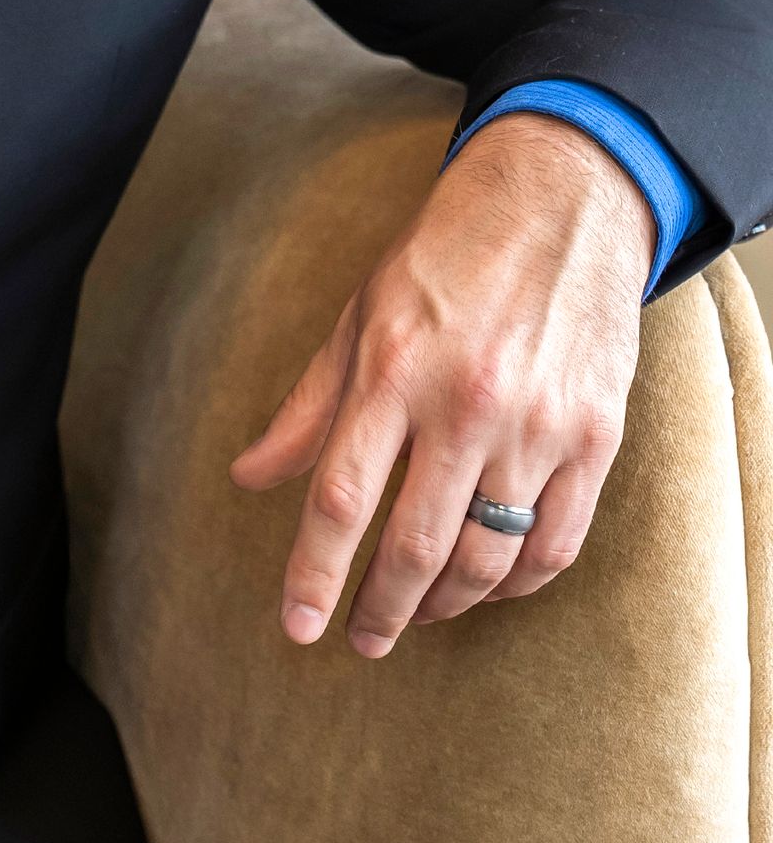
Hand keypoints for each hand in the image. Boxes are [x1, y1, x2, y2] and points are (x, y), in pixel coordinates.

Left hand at [227, 112, 653, 656]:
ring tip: (416, 611)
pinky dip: (517, 585)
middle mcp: (464, 403)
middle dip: (381, 609)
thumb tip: (248, 476)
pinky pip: (555, 545)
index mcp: (393, 367)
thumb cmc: (443, 258)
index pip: (340, 495)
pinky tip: (488, 586)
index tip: (297, 627)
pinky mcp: (594, 438)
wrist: (558, 203)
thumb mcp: (360, 314)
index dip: (313, 572)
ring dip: (445, 603)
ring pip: (487, 559)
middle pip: (414, 544)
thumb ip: (309, 405)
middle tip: (361, 639)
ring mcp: (536, 425)